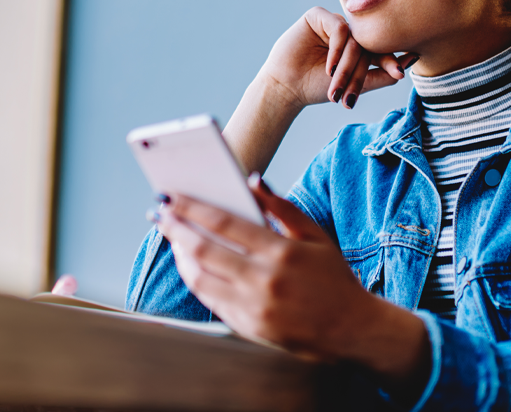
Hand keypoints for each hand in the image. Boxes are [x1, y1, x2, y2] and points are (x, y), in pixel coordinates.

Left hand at [152, 176, 430, 394]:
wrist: (350, 330)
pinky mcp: (248, 328)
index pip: (225, 224)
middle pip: (205, 250)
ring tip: (172, 238)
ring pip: (200, 279)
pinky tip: (190, 265)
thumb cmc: (333, 278)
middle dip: (176, 228)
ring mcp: (253, 308)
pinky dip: (196, 280)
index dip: (193, 208)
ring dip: (180, 256)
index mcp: (281, 252)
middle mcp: (263, 281)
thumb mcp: (316, 236)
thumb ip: (282, 207)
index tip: (172, 196)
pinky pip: (211, 301)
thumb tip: (253, 181)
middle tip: (159, 213)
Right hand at [259, 7, 417, 109]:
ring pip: (354, 38)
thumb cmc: (318, 87)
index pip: (380, 50)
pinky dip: (337, 48)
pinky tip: (329, 66)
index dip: (390, 61)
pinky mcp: (318, 16)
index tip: (400, 73)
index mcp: (358, 47)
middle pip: (367, 45)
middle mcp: (348, 33)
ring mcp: (334, 23)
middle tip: (351, 92)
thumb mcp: (353, 86)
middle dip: (359, 71)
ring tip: (334, 81)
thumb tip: (409, 66)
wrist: (287, 87)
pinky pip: (339, 27)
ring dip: (346, 63)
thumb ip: (380, 76)